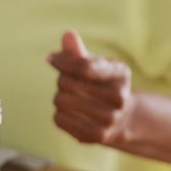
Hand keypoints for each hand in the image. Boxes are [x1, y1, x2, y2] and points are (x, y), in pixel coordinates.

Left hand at [47, 30, 134, 144]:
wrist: (121, 118)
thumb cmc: (102, 84)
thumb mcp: (95, 65)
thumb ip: (78, 52)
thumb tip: (68, 35)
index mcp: (120, 74)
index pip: (84, 66)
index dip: (62, 61)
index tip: (49, 59)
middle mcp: (119, 97)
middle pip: (67, 83)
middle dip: (62, 80)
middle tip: (70, 84)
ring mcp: (109, 119)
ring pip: (60, 101)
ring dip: (60, 97)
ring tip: (72, 97)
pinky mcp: (97, 136)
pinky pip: (59, 119)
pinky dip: (59, 114)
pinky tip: (72, 113)